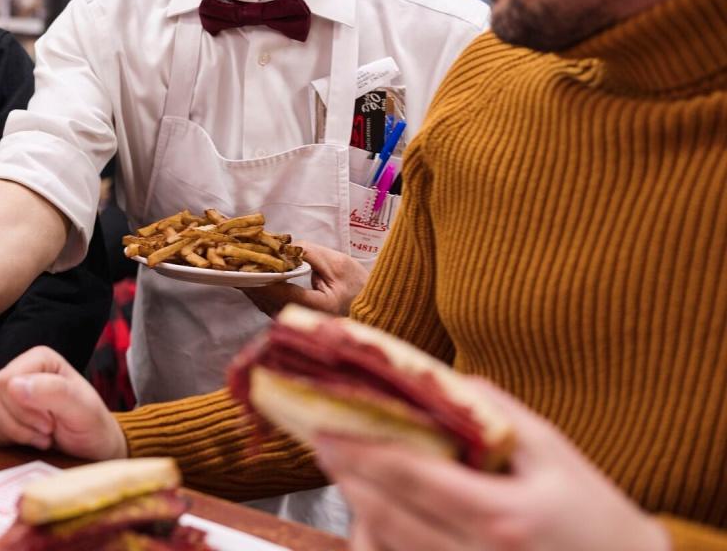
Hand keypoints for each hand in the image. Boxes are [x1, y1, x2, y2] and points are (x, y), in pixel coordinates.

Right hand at [0, 346, 126, 460]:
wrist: (89, 450)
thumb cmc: (91, 427)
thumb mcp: (83, 409)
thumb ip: (54, 392)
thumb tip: (14, 385)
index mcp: (38, 359)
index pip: (6, 382)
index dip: (24, 411)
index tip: (51, 425)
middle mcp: (17, 369)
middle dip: (18, 425)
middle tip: (46, 433)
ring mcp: (2, 391)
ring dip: (9, 433)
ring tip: (37, 438)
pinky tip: (21, 441)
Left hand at [243, 241, 368, 316]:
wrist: (368, 305)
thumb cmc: (358, 285)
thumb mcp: (338, 263)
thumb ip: (309, 254)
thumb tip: (282, 248)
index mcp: (320, 306)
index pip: (282, 292)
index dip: (261, 277)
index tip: (243, 263)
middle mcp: (305, 319)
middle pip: (267, 299)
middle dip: (248, 279)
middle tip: (229, 260)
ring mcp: (296, 322)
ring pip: (264, 304)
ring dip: (248, 284)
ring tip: (232, 265)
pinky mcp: (292, 319)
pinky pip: (267, 304)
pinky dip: (256, 289)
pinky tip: (246, 276)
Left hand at [312, 379, 670, 550]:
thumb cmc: (592, 512)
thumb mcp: (552, 448)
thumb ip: (490, 411)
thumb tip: (436, 380)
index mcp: (500, 515)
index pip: (409, 477)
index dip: (359, 451)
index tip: (324, 428)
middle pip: (385, 514)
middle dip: (347, 475)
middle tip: (322, 440)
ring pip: (387, 543)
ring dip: (358, 504)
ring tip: (343, 467)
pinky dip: (381, 534)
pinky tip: (375, 508)